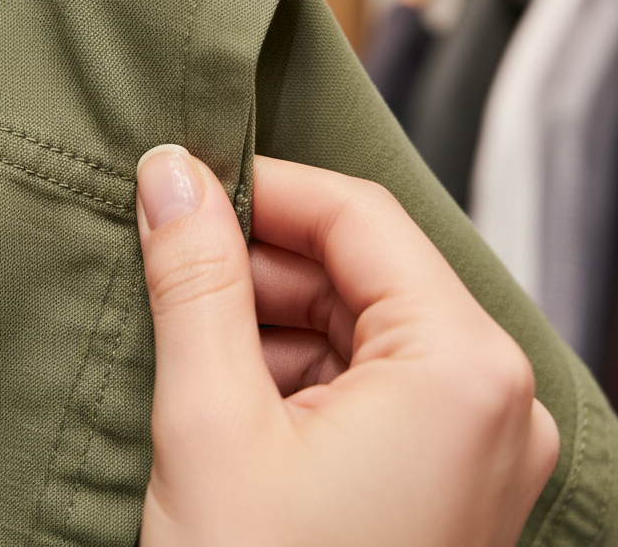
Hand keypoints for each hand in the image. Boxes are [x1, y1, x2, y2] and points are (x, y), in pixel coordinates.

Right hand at [135, 147, 559, 546]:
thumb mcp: (208, 419)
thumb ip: (192, 276)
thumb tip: (173, 176)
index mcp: (461, 370)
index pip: (358, 217)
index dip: (264, 190)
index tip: (186, 186)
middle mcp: (489, 402)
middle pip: (358, 271)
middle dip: (255, 263)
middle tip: (167, 262)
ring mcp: (468, 445)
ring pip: (353, 325)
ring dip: (263, 319)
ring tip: (184, 341)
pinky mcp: (435, 479)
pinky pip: (359, 383)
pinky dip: (286, 372)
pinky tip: (221, 394)